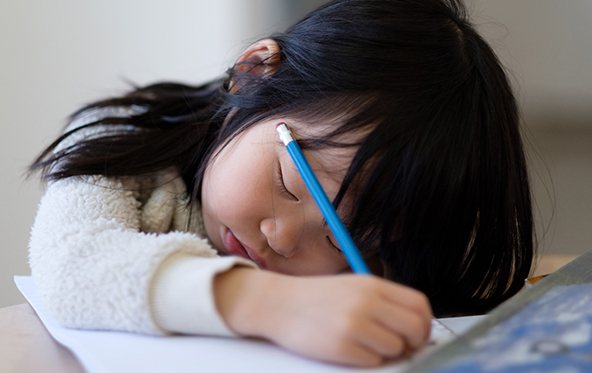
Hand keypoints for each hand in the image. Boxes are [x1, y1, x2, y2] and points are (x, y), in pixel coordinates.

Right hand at [215, 268, 431, 366]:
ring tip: (366, 345)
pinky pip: (373, 362)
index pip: (419, 304)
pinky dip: (367, 360)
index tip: (416, 333)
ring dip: (386, 352)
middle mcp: (367, 302)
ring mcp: (354, 324)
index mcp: (372, 284)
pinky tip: (350, 349)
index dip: (425, 323)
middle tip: (402, 347)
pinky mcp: (341, 346)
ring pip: (396, 348)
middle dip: (414, 342)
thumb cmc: (317, 298)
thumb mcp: (354, 287)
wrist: (279, 304)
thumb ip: (383, 302)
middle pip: (415, 328)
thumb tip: (414, 326)